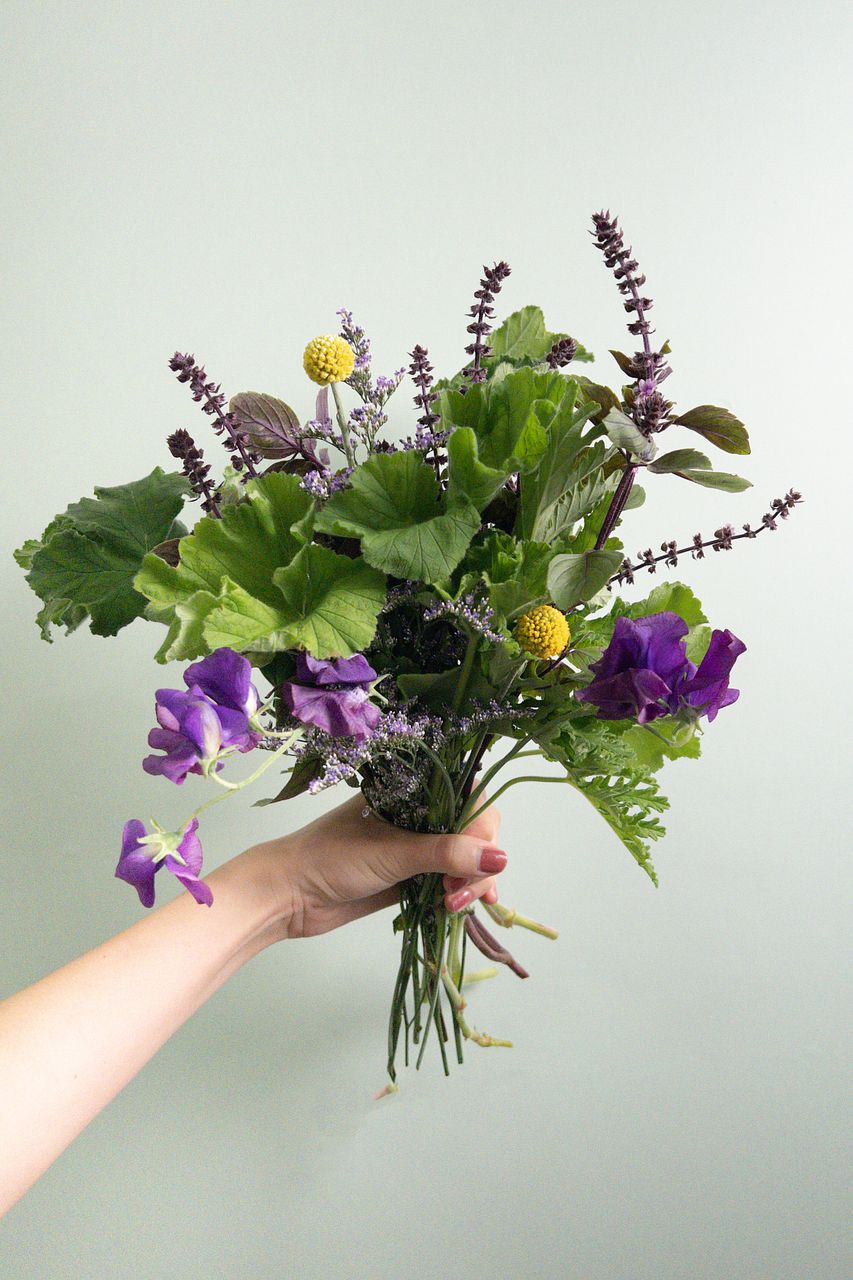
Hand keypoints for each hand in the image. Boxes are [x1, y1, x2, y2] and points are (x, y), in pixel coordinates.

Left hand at [250, 795, 505, 938]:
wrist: (287, 895)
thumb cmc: (330, 859)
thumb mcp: (393, 853)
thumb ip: (447, 853)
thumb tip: (501, 858)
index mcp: (412, 791)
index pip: (469, 797)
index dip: (482, 825)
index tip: (482, 856)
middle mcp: (419, 815)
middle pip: (472, 831)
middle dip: (478, 862)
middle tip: (461, 891)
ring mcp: (415, 848)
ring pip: (463, 860)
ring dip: (471, 883)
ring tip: (455, 905)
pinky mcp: (410, 879)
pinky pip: (447, 883)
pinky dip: (460, 895)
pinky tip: (464, 910)